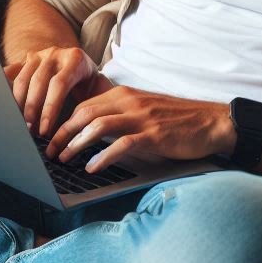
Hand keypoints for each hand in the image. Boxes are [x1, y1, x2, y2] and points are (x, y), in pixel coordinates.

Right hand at [3, 46, 113, 136]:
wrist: (77, 61)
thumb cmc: (88, 82)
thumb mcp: (98, 88)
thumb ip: (101, 100)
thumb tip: (101, 121)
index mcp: (75, 59)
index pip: (59, 84)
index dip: (50, 108)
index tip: (45, 130)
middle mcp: (55, 54)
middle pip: (38, 81)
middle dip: (32, 109)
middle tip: (29, 131)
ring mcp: (38, 55)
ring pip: (22, 78)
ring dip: (18, 103)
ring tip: (19, 123)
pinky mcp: (25, 60)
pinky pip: (12, 71)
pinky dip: (4, 85)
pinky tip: (1, 103)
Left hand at [45, 86, 236, 170]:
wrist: (212, 122)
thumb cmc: (176, 121)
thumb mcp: (143, 112)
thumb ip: (119, 116)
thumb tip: (90, 133)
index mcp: (124, 95)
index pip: (83, 106)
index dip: (63, 122)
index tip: (51, 139)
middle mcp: (129, 102)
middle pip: (84, 114)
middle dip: (62, 133)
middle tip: (49, 151)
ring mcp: (142, 117)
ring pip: (97, 126)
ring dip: (76, 144)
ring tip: (64, 159)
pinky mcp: (154, 135)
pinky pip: (122, 144)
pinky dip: (103, 156)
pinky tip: (92, 167)